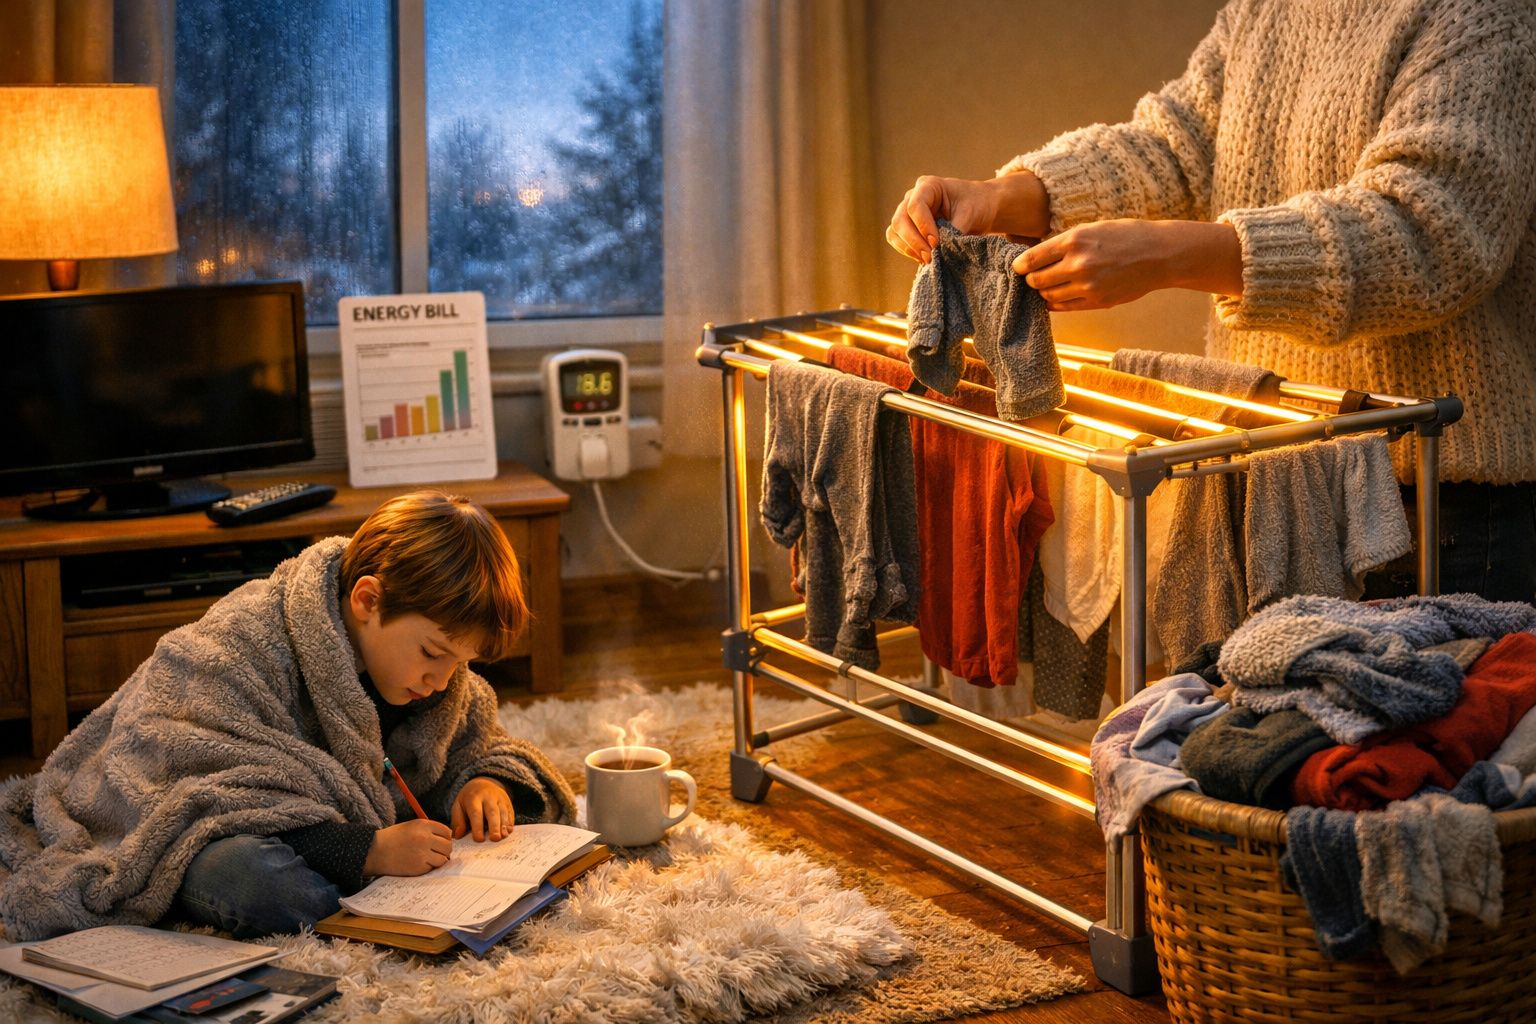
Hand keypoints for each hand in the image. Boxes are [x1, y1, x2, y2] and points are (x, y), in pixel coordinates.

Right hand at [363, 818, 452, 876]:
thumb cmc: (393, 838)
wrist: (375, 851)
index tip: (441, 842)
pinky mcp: (419, 866)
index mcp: (423, 825)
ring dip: (438, 860)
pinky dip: (429, 867)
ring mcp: (423, 853)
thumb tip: (447, 839)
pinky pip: (432, 868)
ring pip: (443, 858)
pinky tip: (418, 864)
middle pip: (448, 846)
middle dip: (444, 850)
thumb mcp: (411, 826)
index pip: (447, 832)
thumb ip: (428, 830)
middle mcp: (425, 838)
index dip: (445, 838)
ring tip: (427, 859)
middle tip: (437, 853)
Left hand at [451, 776, 514, 841]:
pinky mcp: (507, 802)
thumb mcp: (458, 805)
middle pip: (492, 812)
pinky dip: (510, 822)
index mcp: (473, 798)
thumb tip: (458, 835)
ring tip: (503, 836)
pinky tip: (508, 831)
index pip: (476, 812)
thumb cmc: (469, 799)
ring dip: (504, 825)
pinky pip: (510, 812)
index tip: (479, 839)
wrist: (483, 783)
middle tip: (495, 838)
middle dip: (494, 826)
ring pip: (503, 812)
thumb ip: (458, 820)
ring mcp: (500, 798)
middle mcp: (488, 797)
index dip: (477, 826)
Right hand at [886, 172, 1049, 262]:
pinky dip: (907, 251)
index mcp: (929, 186)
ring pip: (894, 231)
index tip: (937, 243)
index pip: (915, 206)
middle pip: (900, 220)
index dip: (923, 227)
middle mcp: (913, 197)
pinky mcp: (908, 228)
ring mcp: (907, 212)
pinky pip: (897, 240)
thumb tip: (940, 251)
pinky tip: (923, 259)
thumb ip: (953, 230)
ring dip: (908, 248)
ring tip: (928, 260)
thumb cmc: (977, 204)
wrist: (980, 209)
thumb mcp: (970, 214)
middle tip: (931, 257)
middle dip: (914, 241)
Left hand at [1015, 219, 1242, 310]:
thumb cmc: (1125, 236)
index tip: (1018, 267)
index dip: (1020, 265)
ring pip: (1048, 296)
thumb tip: (1035, 257)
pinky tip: (1057, 296)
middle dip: (1031, 279)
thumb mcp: (1093, 227)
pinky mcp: (1097, 302)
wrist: (1160, 254)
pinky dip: (1055, 303)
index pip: (1032, 259)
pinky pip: (1064, 307)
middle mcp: (1078, 264)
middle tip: (1032, 276)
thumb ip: (1064, 242)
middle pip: (1036, 280)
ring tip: (1049, 284)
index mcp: (1075, 240)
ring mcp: (1088, 286)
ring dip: (1044, 292)